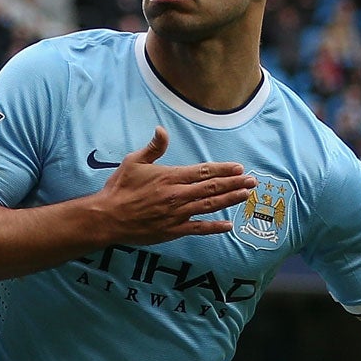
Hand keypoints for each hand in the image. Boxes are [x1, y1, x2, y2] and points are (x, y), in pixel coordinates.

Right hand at [93, 127, 257, 245]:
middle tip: (253, 181)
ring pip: (210, 206)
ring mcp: (178, 214)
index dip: (224, 170)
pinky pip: (199, 228)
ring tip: (247, 195)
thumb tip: (162, 130)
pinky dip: (215, 227)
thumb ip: (152, 147)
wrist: (108, 218)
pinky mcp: (173, 230)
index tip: (239, 168)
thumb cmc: (119, 189)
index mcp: (171, 177)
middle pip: (213, 188)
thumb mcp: (133, 162)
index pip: (204, 172)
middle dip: (235, 184)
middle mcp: (178, 195)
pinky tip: (229, 225)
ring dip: (231, 200)